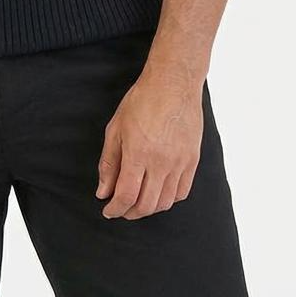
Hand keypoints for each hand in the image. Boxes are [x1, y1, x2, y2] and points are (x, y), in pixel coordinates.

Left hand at [95, 64, 203, 219]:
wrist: (173, 84)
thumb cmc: (142, 101)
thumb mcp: (116, 128)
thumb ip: (109, 163)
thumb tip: (103, 191)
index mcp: (138, 153)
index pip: (126, 195)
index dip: (115, 209)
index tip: (108, 210)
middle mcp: (160, 162)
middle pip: (146, 205)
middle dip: (129, 212)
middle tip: (121, 208)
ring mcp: (179, 163)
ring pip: (164, 202)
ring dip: (149, 208)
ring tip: (138, 202)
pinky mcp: (192, 160)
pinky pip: (181, 192)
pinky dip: (168, 199)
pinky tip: (158, 192)